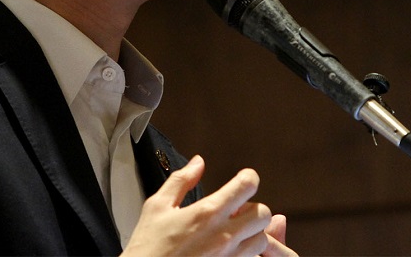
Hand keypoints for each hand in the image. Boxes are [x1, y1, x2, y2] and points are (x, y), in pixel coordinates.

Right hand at [122, 155, 295, 256]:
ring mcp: (229, 256)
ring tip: (233, 232)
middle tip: (236, 210)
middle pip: (262, 213)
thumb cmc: (148, 248)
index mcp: (207, 213)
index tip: (241, 180)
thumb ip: (181, 180)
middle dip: (252, 207)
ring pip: (261, 239)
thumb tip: (197, 163)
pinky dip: (246, 251)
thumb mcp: (157, 206)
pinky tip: (228, 248)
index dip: (247, 178)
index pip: (247, 185)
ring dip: (252, 233)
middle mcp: (223, 236)